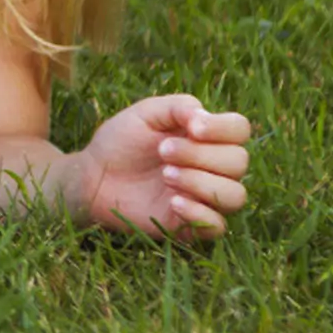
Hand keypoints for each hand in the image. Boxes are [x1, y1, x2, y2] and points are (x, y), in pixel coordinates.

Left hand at [76, 94, 250, 238]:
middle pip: (238, 162)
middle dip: (200, 155)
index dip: (224, 128)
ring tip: (166, 174)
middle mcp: (213, 166)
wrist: (93, 176)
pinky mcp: (192, 224)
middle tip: (162, 151)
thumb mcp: (144, 114)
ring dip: (200, 182)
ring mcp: (205, 196)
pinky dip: (199, 212)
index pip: (240, 129)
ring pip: (235, 194)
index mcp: (206, 136)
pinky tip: (172, 201)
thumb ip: (177, 107)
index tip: (193, 129)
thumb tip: (206, 117)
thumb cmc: (121, 141)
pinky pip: (218, 226)